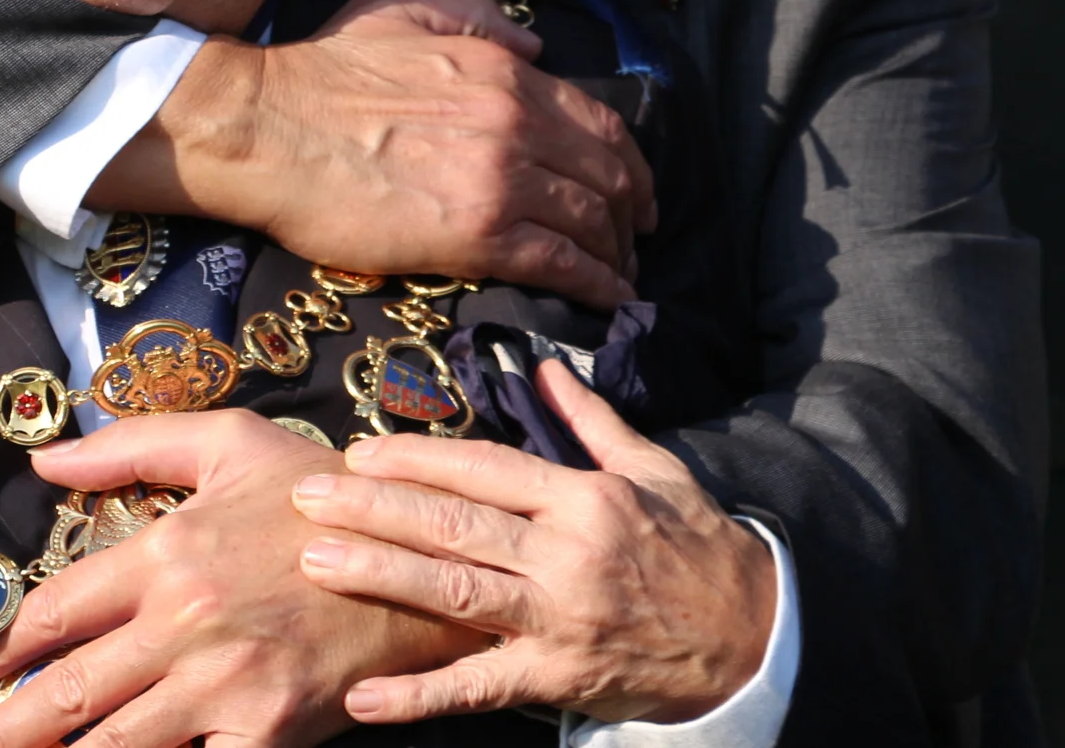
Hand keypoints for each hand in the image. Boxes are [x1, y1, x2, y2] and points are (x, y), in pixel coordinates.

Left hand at [0, 411, 486, 747]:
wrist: (429, 558)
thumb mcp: (232, 443)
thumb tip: (48, 461)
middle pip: (67, 692)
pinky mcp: (266, 733)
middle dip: (1, 727)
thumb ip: (134, 444)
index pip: (56, 611)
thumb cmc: (326, 497)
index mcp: (170, 551)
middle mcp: (186, 623)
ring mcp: (226, 686)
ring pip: (115, 744)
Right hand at [96, 0, 654, 307]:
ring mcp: (501, 180)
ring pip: (591, 221)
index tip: (635, 191)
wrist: (265, 128)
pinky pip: (560, 263)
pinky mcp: (475, 236)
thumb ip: (478, 16)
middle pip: (608, 175)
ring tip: (620, 276)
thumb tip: (532, 44)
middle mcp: (517, 123)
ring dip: (617, 254)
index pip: (600, 121)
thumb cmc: (321, 71)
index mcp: (505, 72)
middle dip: (632, 213)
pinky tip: (608, 300)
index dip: (630, 162)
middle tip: (635, 241)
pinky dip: (596, 284)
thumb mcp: (405, 12)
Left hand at [292, 360, 776, 725]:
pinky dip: (420, 696)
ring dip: (381, 575)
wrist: (756, 636)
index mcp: (586, 497)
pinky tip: (363, 696)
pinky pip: (479, 688)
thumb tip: (544, 368)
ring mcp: (559, 619)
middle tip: (308, 495)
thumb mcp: (655, 469)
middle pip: (455, 523)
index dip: (419, 458)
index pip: (487, 468)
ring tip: (316, 560)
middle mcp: (567, 553)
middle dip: (375, 507)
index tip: (361, 451)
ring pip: (456, 592)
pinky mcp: (558, 678)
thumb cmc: (699, 546)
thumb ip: (592, 420)